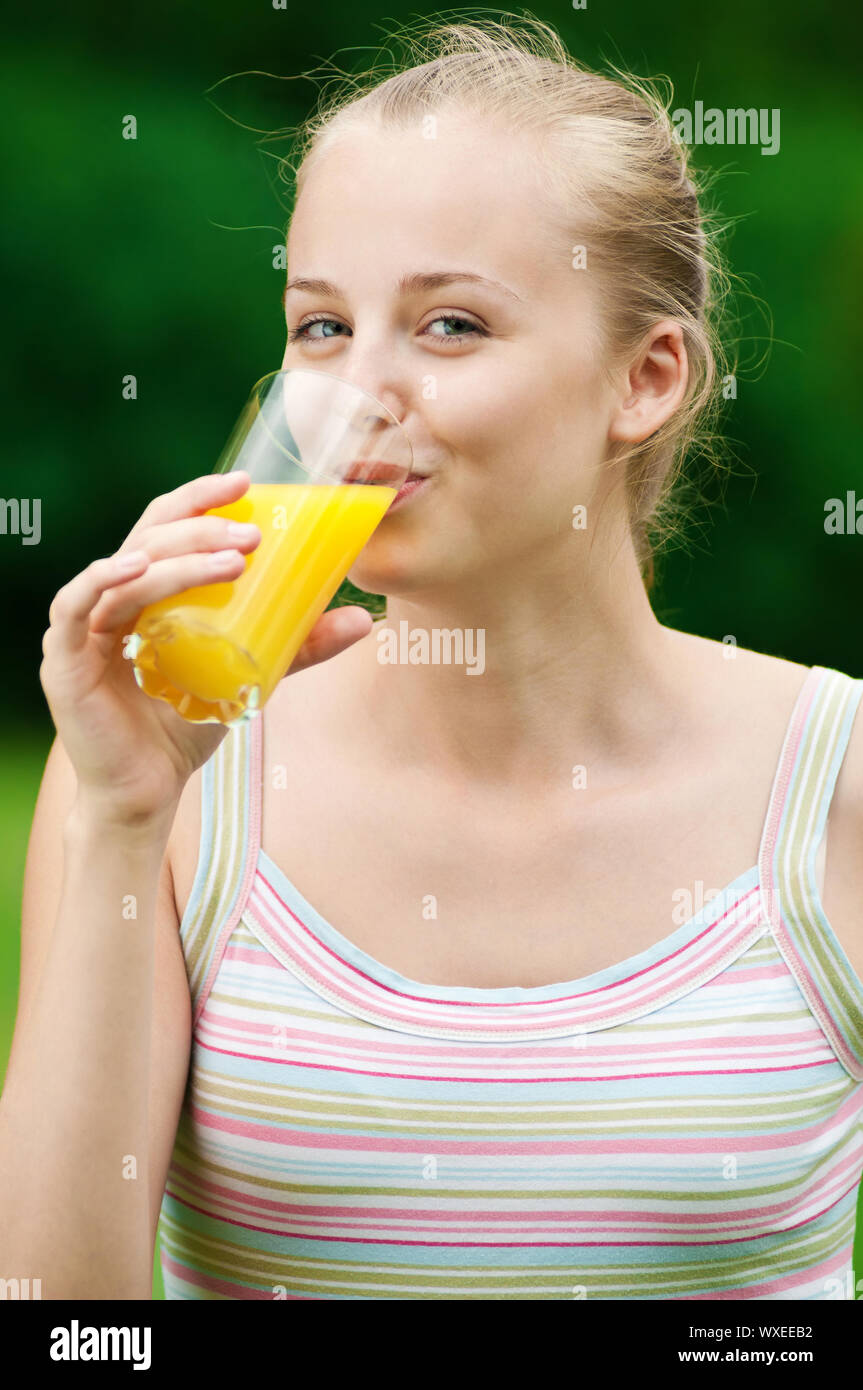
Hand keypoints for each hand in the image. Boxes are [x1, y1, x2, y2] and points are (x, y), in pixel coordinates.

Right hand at [40, 470, 372, 825]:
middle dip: (202, 526)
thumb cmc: (186, 727)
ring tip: (233, 559)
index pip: (168, 526)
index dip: (201, 498)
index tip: (246, 483)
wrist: (148, 791)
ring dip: (178, 557)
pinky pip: (74, 605)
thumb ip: (298, 649)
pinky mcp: (64, 659)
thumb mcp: (251, 677)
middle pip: (149, 537)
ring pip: (125, 568)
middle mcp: (112, 599)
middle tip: (253, 533)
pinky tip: (138, 569)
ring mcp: (83, 626)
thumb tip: (363, 621)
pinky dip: (105, 579)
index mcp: (149, 592)